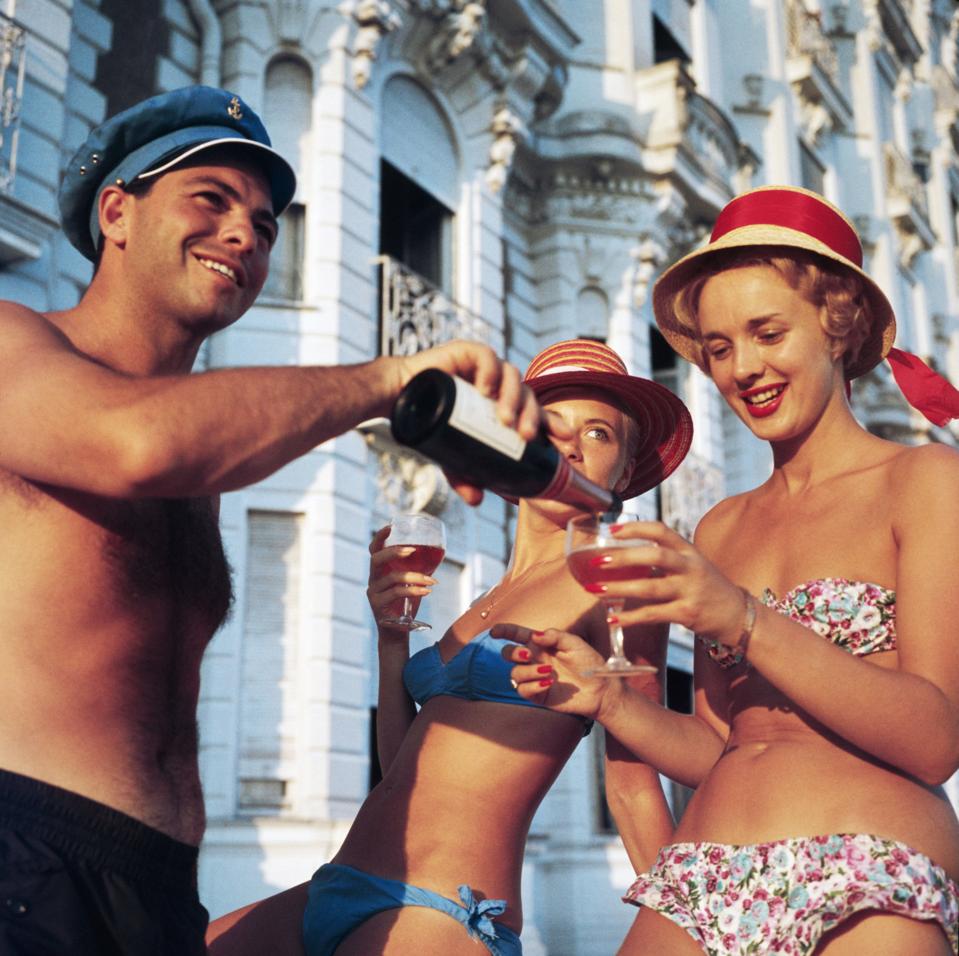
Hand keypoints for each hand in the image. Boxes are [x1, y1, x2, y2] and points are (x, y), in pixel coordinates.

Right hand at [367, 526, 435, 639]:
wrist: (397, 633)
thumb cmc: (405, 606)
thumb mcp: (410, 584)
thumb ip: (416, 570)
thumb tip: (437, 554)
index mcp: (379, 572)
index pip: (374, 551)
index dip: (380, 537)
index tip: (390, 527)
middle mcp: (373, 580)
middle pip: (376, 559)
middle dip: (394, 552)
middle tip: (412, 550)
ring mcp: (373, 593)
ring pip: (393, 577)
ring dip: (416, 577)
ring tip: (432, 582)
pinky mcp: (378, 605)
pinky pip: (396, 593)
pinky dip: (414, 590)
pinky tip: (427, 591)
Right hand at [397, 342, 572, 503]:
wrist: (399, 396)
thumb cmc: (431, 421)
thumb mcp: (451, 453)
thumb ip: (464, 475)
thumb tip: (476, 501)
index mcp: (502, 404)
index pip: (534, 412)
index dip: (551, 423)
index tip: (565, 438)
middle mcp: (498, 385)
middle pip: (527, 396)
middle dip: (531, 416)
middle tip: (525, 436)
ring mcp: (485, 368)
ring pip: (512, 377)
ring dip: (513, 398)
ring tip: (505, 419)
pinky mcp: (467, 352)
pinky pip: (487, 357)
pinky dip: (491, 371)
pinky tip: (487, 387)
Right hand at [492, 623, 618, 720]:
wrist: (600, 688)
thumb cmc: (589, 662)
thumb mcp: (575, 643)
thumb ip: (554, 636)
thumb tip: (534, 636)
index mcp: (541, 644)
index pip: (517, 635)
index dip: (504, 631)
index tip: (494, 632)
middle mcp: (534, 660)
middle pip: (508, 654)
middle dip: (513, 653)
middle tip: (528, 654)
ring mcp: (534, 677)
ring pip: (514, 673)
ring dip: (528, 671)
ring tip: (548, 672)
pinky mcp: (538, 695)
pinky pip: (522, 690)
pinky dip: (532, 686)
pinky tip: (548, 684)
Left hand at [589, 521, 744, 645]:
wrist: (739, 615)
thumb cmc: (708, 587)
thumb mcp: (692, 563)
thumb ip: (666, 556)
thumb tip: (625, 553)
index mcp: (688, 550)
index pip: (660, 530)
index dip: (635, 528)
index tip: (611, 530)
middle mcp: (690, 567)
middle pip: (655, 555)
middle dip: (623, 557)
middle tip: (597, 561)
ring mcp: (689, 591)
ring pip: (650, 588)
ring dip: (620, 589)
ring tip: (595, 591)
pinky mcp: (687, 614)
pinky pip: (653, 615)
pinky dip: (630, 618)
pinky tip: (613, 619)